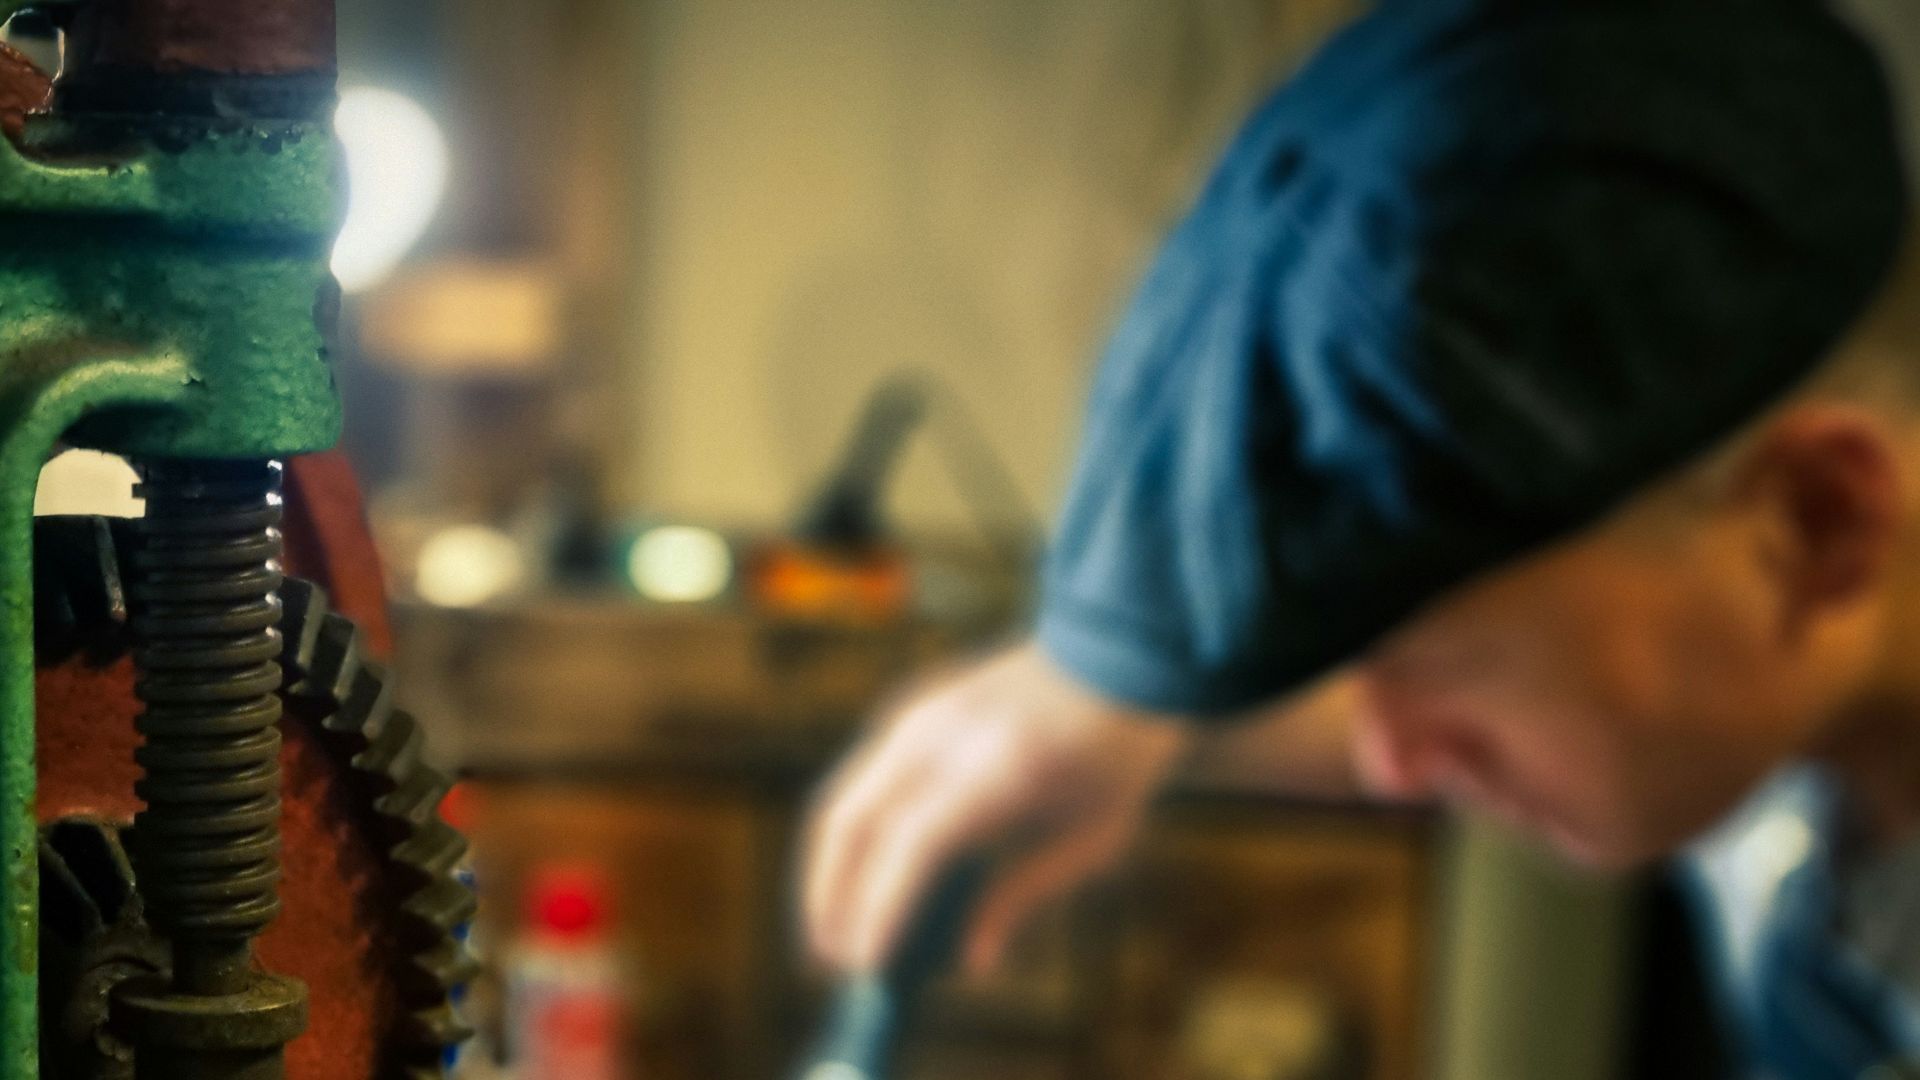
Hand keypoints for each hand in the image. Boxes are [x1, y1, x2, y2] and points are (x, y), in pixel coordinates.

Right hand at [802, 640, 1190, 975]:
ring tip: (836, 930)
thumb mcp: (1089, 839)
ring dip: (830, 870)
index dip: (882, 907)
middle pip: (853, 823)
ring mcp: (918, 716)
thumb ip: (1023, 896)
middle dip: (832, 897)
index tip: (867, 966)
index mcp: (995, 768)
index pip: (914, 844)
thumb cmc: (1115, 760)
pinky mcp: (911, 711)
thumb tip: (971, 962)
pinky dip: (852, 838)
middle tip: (834, 962)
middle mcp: (942, 736)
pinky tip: (861, 879)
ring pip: (844, 801)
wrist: (1117, 656)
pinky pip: (861, 782)